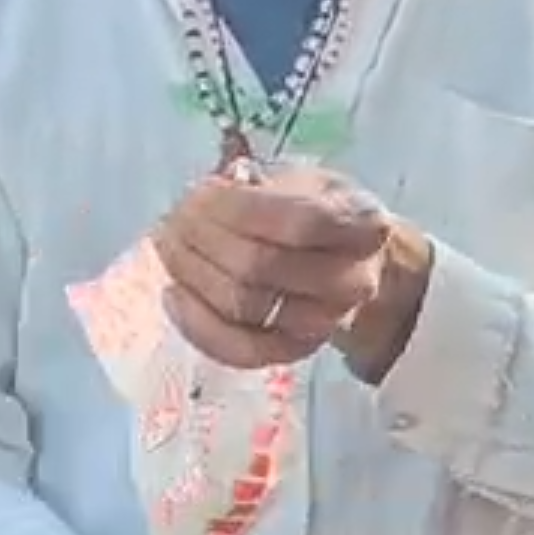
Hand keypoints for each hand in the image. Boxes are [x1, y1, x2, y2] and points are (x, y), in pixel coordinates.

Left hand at [156, 163, 392, 370]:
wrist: (351, 267)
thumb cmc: (319, 213)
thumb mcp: (305, 181)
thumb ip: (261, 184)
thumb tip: (207, 195)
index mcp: (363, 225)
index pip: (297, 220)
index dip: (236, 207)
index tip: (200, 193)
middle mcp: (352, 280)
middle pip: (260, 264)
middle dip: (202, 238)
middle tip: (175, 220)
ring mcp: (325, 323)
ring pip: (243, 306)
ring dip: (192, 274)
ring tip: (170, 249)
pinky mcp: (295, 352)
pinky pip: (240, 349)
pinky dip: (198, 324)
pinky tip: (174, 295)